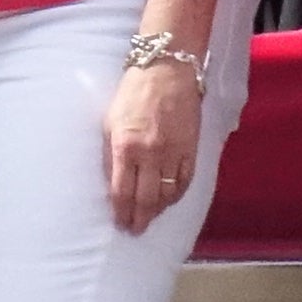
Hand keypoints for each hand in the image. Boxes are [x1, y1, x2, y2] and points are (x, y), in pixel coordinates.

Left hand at [104, 58, 208, 235]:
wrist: (167, 71)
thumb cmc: (132, 93)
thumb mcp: (109, 122)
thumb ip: (111, 154)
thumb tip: (111, 184)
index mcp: (126, 146)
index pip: (122, 191)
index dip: (121, 212)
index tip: (119, 224)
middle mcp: (151, 153)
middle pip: (146, 198)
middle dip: (140, 218)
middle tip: (134, 230)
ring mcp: (174, 152)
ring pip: (168, 194)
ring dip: (158, 210)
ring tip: (149, 219)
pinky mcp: (191, 148)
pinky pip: (185, 181)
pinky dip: (176, 195)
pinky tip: (168, 201)